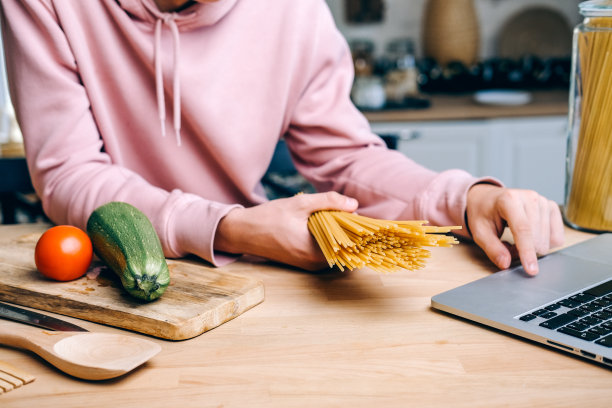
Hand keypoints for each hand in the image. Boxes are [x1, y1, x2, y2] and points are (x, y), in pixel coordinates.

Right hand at [214, 192, 358, 270]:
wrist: (243, 232)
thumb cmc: (269, 217)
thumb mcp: (300, 203)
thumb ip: (328, 202)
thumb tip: (354, 204)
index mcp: (315, 251)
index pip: (349, 246)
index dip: (360, 234)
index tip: (367, 222)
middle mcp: (314, 263)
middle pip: (344, 250)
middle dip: (351, 234)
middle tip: (354, 216)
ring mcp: (309, 265)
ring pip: (335, 252)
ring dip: (340, 237)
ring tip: (341, 219)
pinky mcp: (304, 263)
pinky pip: (324, 253)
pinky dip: (329, 240)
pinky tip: (328, 226)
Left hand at [466, 184, 564, 274]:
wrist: (489, 199)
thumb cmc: (484, 214)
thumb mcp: (480, 232)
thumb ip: (492, 249)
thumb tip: (506, 264)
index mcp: (509, 200)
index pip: (523, 229)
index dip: (527, 252)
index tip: (531, 270)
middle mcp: (529, 197)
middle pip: (537, 237)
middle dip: (525, 250)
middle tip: (509, 245)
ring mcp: (543, 201)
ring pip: (548, 239)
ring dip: (534, 247)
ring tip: (518, 238)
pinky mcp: (551, 207)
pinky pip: (557, 236)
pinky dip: (546, 243)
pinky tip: (533, 236)